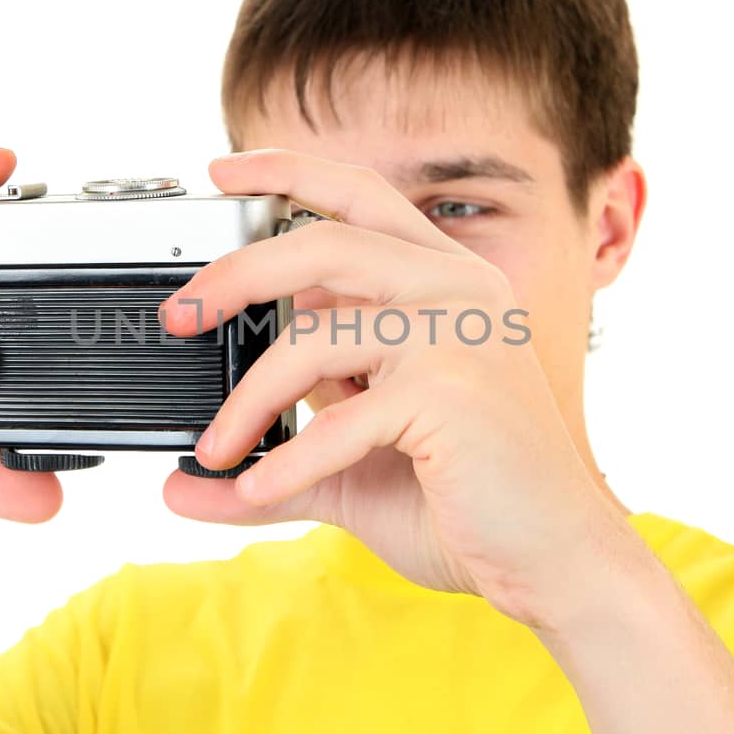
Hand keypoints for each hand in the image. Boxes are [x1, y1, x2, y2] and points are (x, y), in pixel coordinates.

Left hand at [161, 149, 618, 628]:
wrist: (555, 562)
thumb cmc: (467, 506)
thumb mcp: (350, 472)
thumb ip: (274, 461)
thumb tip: (180, 485)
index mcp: (445, 283)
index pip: (359, 196)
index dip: (286, 170)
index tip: (219, 170)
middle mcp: (459, 290)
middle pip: (320, 244)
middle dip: (234, 275)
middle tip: (178, 317)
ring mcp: (459, 335)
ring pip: (312, 339)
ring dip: (246, 403)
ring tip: (217, 451)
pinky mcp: (453, 391)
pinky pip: (336, 423)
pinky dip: (287, 465)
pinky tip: (257, 491)